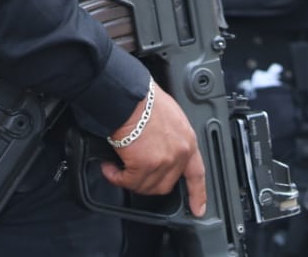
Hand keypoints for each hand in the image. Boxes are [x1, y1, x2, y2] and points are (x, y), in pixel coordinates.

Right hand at [100, 84, 206, 217]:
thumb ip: (172, 138)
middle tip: (133, 173)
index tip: (198, 208)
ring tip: (117, 168)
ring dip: (128, 180)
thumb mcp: (172, 117)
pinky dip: (115, 177)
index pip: (197, 174)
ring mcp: (162, 162)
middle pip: (165, 185)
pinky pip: (127, 181)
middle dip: (147, 183)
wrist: (130, 97)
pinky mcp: (143, 166)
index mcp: (187, 142)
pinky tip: (109, 168)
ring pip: (145, 186)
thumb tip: (161, 149)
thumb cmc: (146, 101)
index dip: (198, 194)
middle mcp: (178, 155)